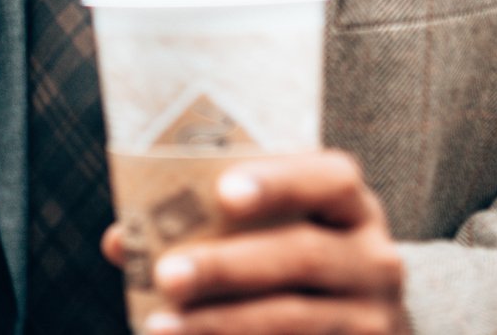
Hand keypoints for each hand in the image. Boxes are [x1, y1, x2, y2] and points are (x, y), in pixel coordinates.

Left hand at [102, 151, 407, 334]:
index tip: (223, 191)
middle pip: (301, 255)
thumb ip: (205, 227)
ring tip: (159, 327)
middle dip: (227, 265)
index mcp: (351, 207)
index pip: (332, 177)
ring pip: (293, 319)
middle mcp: (374, 259)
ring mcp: (371, 318)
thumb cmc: (290, 268)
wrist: (350, 333)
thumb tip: (121, 239)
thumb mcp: (270, 237)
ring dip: (220, 324)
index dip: (279, 181)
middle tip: (166, 274)